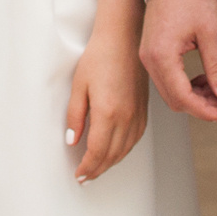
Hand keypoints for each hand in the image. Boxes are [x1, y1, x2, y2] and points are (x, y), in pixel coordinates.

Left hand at [66, 30, 147, 182]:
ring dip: (110, 163)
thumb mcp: (78, 86)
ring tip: (97, 169)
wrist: (124, 38)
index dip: (87, 167)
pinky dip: (124, 151)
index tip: (79, 174)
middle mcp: (126, 117)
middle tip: (85, 177)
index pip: (97, 152)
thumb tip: (72, 140)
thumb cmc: (100, 56)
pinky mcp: (143, 109)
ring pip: (125, 150)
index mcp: (107, 113)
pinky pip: (135, 139)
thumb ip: (75, 116)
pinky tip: (116, 151)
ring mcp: (137, 114)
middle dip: (97, 170)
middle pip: (112, 155)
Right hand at [139, 0, 216, 122]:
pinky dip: (184, 84)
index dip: (204, 110)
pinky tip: (201, 78)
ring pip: (169, 90)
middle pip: (174, 98)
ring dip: (192, 96)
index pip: (183, 97)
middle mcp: (149, 58)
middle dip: (200, 104)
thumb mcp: (210, 33)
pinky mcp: (151, 51)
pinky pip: (166, 78)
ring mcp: (148, 55)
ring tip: (215, 87)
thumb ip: (216, 68)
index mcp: (162, 55)